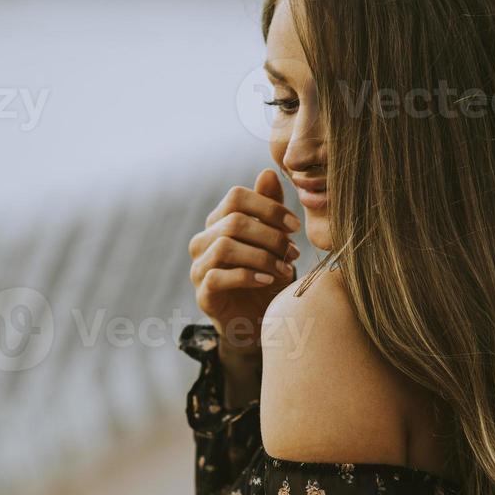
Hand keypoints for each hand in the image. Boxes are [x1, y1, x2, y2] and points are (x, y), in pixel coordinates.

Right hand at [189, 168, 300, 358]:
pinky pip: (218, 276)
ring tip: (284, 270)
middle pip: (234, 221)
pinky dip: (248, 276)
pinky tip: (268, 281)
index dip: (268, 206)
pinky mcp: (203, 294)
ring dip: (262, 256)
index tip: (295, 225)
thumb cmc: (268, 277)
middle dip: (270, 234)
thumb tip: (268, 172)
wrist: (260, 322)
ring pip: (225, 246)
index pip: (236, 197)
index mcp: (219, 222)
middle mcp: (204, 241)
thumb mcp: (276, 242)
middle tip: (293, 251)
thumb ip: (270, 209)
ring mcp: (199, 267)